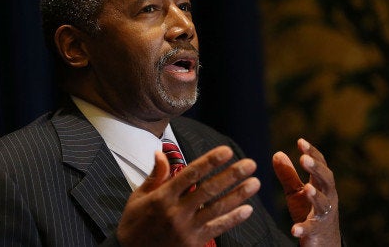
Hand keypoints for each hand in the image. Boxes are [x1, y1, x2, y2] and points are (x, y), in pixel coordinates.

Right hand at [117, 146, 259, 246]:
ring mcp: (186, 228)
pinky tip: (247, 209)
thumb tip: (160, 152)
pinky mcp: (192, 243)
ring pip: (217, 208)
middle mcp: (176, 211)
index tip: (227, 151)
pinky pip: (216, 229)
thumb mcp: (137, 197)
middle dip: (231, 175)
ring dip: (238, 195)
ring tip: (255, 183)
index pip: (191, 174)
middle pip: (209, 189)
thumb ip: (155, 175)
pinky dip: (233, 219)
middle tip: (250, 164)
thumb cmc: (133, 224)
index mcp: (162, 196)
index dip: (210, 161)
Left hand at [272, 138, 340, 245]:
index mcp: (321, 185)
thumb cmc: (309, 212)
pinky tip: (294, 229)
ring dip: (315, 196)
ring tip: (307, 189)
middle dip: (316, 169)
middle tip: (304, 158)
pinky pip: (311, 229)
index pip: (320, 165)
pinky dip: (303, 228)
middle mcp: (327, 197)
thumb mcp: (296, 192)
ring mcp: (324, 215)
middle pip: (326, 180)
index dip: (312, 153)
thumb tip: (277, 153)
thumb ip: (288, 175)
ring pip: (323, 204)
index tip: (300, 141)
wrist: (322, 242)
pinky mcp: (316, 232)